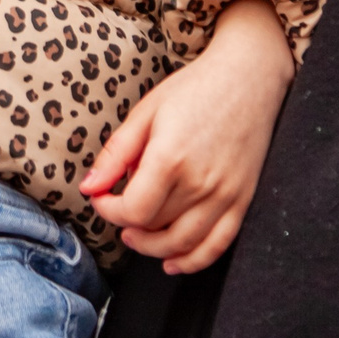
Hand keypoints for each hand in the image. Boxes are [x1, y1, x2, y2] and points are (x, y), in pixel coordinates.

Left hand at [80, 0, 293, 273]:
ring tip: (138, 235)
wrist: (250, 76)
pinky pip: (218, 245)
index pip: (132, 210)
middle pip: (154, 227)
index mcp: (171, 157)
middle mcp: (200, 182)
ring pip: (182, 244)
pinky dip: (193, 260)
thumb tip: (89, 188)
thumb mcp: (147, 112)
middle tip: (120, 209)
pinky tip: (173, 261)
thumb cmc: (196, 88)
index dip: (109, 211)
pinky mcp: (243, 199)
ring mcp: (226, 194)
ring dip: (154, 248)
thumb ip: (116, 154)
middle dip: (128, 224)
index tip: (103, 199)